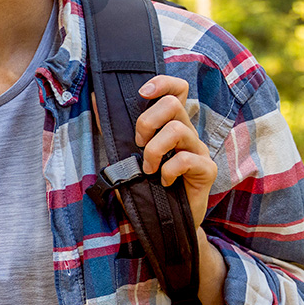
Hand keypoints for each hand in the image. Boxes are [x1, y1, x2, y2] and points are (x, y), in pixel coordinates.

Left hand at [134, 77, 232, 304]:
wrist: (162, 221)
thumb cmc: (143, 186)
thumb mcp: (124, 153)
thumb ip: (113, 127)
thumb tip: (97, 97)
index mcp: (169, 123)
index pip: (177, 89)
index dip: (163, 83)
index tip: (142, 93)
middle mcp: (186, 132)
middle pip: (174, 105)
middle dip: (147, 121)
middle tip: (138, 143)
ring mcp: (198, 150)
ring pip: (178, 129)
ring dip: (154, 149)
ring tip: (148, 168)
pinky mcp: (206, 170)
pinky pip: (187, 159)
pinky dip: (169, 170)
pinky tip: (163, 182)